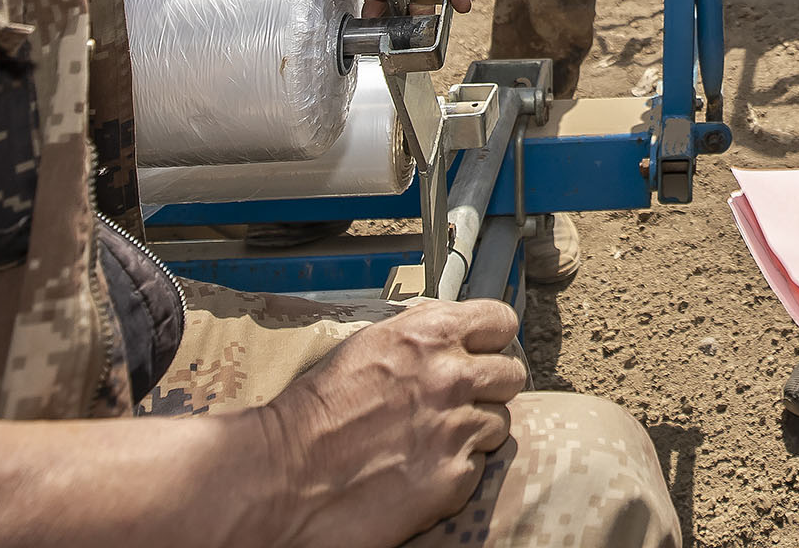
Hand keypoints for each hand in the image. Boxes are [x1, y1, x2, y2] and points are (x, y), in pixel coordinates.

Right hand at [255, 298, 527, 545]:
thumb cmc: (318, 410)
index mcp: (430, 333)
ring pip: (499, 422)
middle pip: (511, 373)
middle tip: (459, 401)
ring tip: (433, 439)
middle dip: (489, 387)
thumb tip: (454, 332)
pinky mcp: (455, 476)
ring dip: (474, 430)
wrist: (287, 474)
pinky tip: (422, 468)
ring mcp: (458, 427)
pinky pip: (478, 466)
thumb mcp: (370, 345)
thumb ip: (421, 336)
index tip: (483, 352)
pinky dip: (457, 468)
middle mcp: (452, 375)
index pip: (501, 322)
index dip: (492, 339)